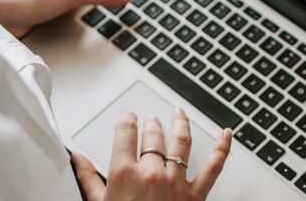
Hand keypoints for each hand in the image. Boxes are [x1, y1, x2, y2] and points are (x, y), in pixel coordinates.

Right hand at [72, 109, 232, 200]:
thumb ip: (89, 178)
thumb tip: (79, 158)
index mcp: (124, 174)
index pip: (126, 132)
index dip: (127, 119)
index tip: (128, 117)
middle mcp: (151, 173)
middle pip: (153, 136)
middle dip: (151, 123)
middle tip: (151, 119)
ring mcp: (175, 183)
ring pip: (181, 142)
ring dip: (180, 123)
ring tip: (178, 114)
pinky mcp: (195, 195)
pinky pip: (213, 168)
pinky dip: (222, 149)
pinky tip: (226, 135)